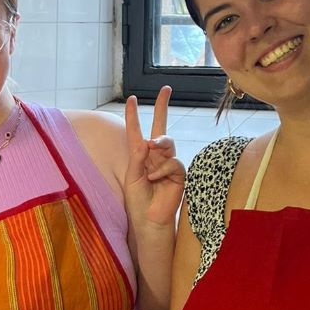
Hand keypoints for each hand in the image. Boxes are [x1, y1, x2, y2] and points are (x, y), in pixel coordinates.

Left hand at [123, 87, 184, 228]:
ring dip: (158, 146)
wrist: (149, 219)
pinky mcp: (179, 173)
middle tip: (165, 89)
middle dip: (162, 107)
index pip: (137, 131)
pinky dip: (161, 168)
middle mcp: (156, 156)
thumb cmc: (137, 200)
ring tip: (150, 159)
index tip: (131, 99)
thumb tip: (148, 140)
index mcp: (140, 155)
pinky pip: (172, 162)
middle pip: (160, 127)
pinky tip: (155, 178)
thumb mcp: (131, 176)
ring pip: (167, 142)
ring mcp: (168, 163)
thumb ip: (137, 157)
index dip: (133, 115)